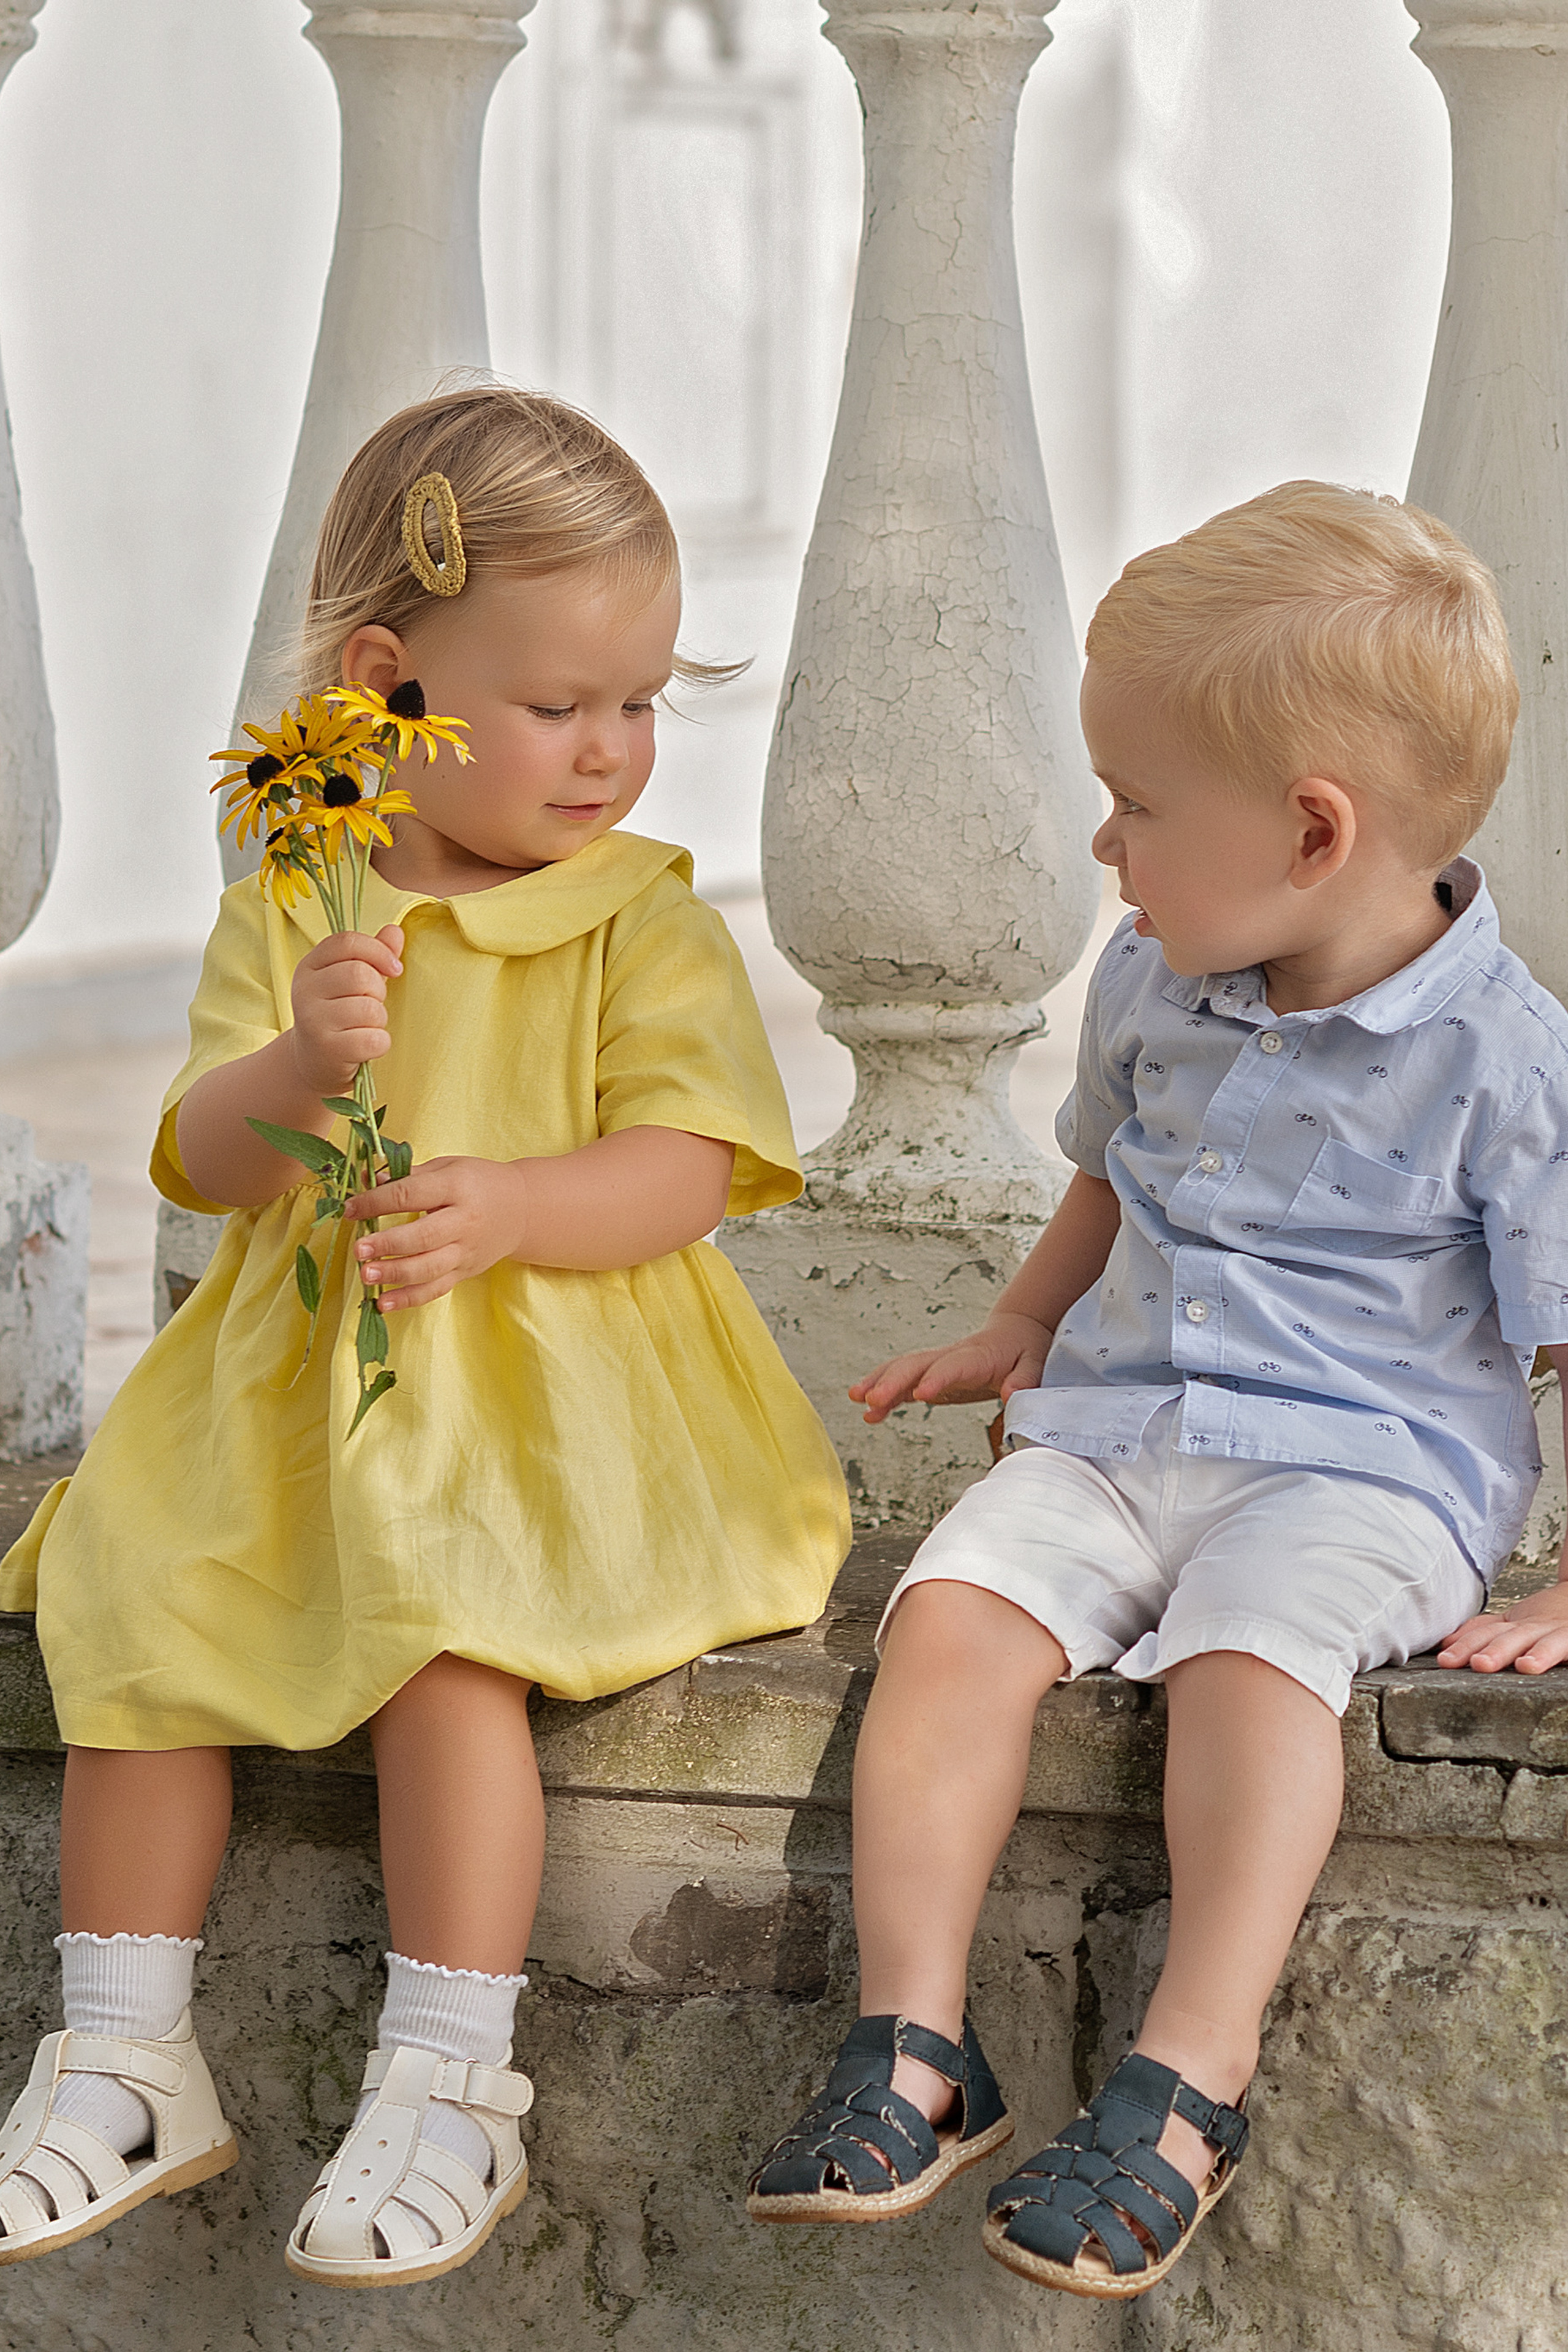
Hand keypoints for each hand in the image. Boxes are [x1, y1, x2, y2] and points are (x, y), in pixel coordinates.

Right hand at [288, 925, 403, 1095]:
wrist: (315, 1062)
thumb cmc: (339, 1015)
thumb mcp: (350, 981)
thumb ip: (372, 954)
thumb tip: (395, 931)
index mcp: (309, 966)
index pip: (346, 942)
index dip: (378, 951)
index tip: (394, 969)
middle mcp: (304, 991)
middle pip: (360, 974)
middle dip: (378, 990)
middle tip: (372, 1004)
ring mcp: (313, 1021)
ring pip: (370, 1008)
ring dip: (380, 1020)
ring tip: (365, 1027)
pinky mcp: (328, 1050)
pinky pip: (374, 1039)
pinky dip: (380, 1043)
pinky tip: (366, 1046)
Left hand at [346, 1155, 527, 1311]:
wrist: (522, 1209)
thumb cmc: (477, 1183)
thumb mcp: (447, 1168)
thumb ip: (407, 1175)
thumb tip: (363, 1180)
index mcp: (456, 1187)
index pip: (410, 1194)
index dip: (376, 1202)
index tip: (350, 1209)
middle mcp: (463, 1221)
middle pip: (422, 1236)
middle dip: (387, 1244)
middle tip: (358, 1249)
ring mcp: (465, 1251)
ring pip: (428, 1268)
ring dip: (395, 1274)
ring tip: (366, 1275)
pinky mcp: (465, 1272)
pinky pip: (435, 1289)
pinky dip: (409, 1299)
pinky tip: (383, 1304)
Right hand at [849, 1312, 1053, 1425]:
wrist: (1015, 1332)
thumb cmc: (1025, 1350)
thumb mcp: (1035, 1364)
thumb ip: (1024, 1379)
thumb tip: (1011, 1394)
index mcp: (977, 1355)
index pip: (953, 1366)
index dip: (936, 1379)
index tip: (921, 1395)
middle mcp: (951, 1356)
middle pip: (916, 1364)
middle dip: (891, 1381)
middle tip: (870, 1399)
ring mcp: (937, 1364)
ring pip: (902, 1368)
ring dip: (879, 1382)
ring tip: (857, 1399)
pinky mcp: (931, 1375)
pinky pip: (904, 1382)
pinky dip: (885, 1395)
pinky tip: (869, 1413)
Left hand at [1436, 1580, 1567, 1674]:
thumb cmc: (1547, 1617)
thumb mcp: (1513, 1622)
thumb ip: (1483, 1631)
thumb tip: (1446, 1643)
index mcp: (1514, 1625)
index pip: (1486, 1633)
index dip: (1466, 1644)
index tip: (1445, 1659)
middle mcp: (1534, 1627)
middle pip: (1511, 1636)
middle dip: (1494, 1650)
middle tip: (1478, 1664)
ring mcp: (1557, 1632)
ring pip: (1544, 1641)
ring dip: (1536, 1652)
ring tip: (1524, 1665)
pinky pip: (1567, 1644)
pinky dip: (1553, 1653)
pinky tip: (1544, 1662)